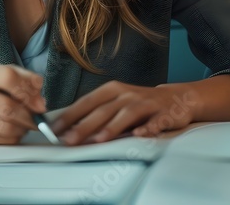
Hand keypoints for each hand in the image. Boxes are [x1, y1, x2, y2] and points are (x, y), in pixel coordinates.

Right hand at [0, 58, 47, 143]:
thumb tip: (39, 95)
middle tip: (35, 117)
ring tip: (23, 124)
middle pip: (6, 106)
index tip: (39, 102)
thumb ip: (19, 77)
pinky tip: (10, 133)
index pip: (7, 77)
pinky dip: (10, 139)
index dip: (28, 91)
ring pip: (4, 126)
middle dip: (28, 115)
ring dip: (21, 128)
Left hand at [50, 81, 197, 144]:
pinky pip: (155, 121)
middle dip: (85, 125)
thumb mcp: (116, 102)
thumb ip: (96, 113)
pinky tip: (139, 134)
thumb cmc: (139, 103)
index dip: (70, 115)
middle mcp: (127, 94)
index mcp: (112, 90)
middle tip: (69, 139)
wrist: (176, 97)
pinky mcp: (163, 113)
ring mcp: (146, 103)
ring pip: (127, 114)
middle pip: (103, 109)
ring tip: (99, 139)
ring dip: (113, 126)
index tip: (54, 129)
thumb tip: (68, 127)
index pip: (86, 102)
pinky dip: (147, 128)